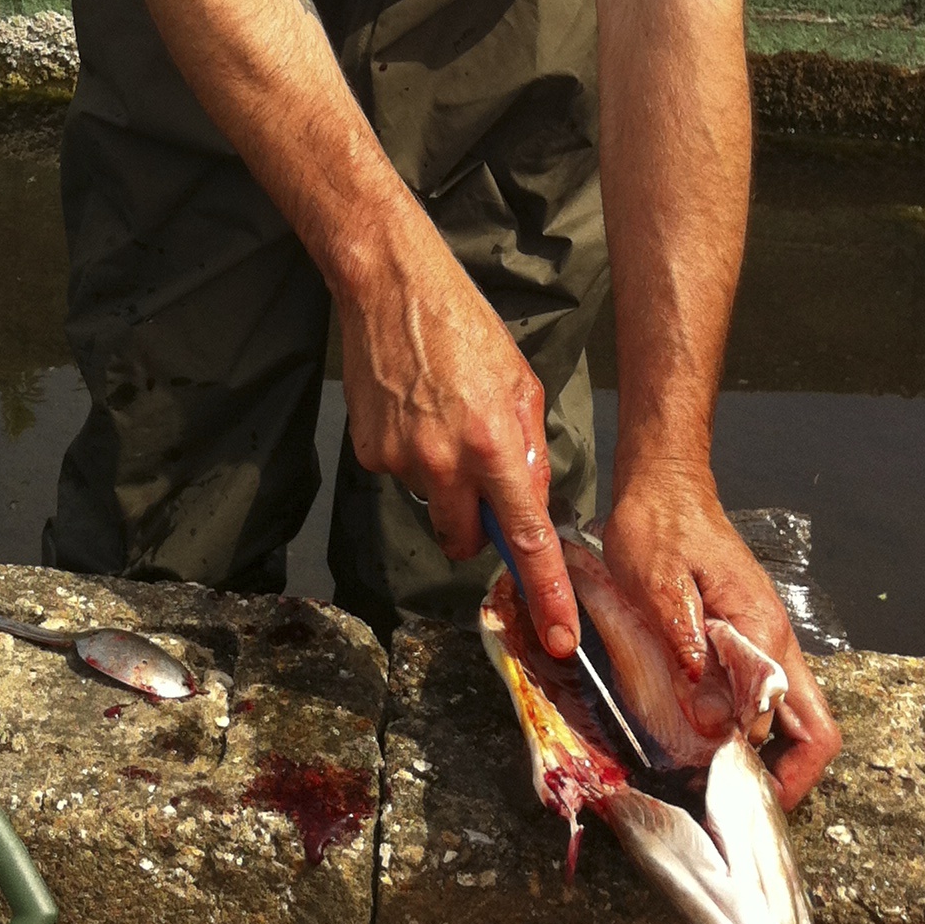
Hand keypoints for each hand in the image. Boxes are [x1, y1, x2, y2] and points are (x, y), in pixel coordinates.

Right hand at [334, 246, 580, 659]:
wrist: (390, 287)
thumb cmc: (463, 325)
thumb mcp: (521, 383)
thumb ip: (529, 450)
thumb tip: (529, 503)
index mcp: (493, 443)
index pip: (526, 538)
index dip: (544, 593)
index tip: (556, 636)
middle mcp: (444, 461)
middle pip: (464, 540)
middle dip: (476, 529)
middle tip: (479, 484)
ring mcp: (400, 459)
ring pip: (432, 502)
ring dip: (443, 479)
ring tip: (440, 416)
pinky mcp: (368, 451)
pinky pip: (400, 475)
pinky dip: (411, 455)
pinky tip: (413, 410)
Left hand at [596, 456, 841, 809]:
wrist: (665, 484)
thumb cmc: (658, 526)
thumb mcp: (657, 582)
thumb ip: (685, 646)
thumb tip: (709, 717)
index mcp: (763, 631)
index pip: (792, 725)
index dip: (763, 770)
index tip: (719, 796)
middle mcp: (779, 641)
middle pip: (814, 729)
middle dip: (786, 778)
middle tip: (733, 806)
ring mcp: (768, 640)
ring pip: (794, 717)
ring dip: (767, 755)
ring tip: (714, 782)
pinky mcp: (748, 638)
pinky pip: (767, 697)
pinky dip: (748, 728)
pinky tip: (705, 738)